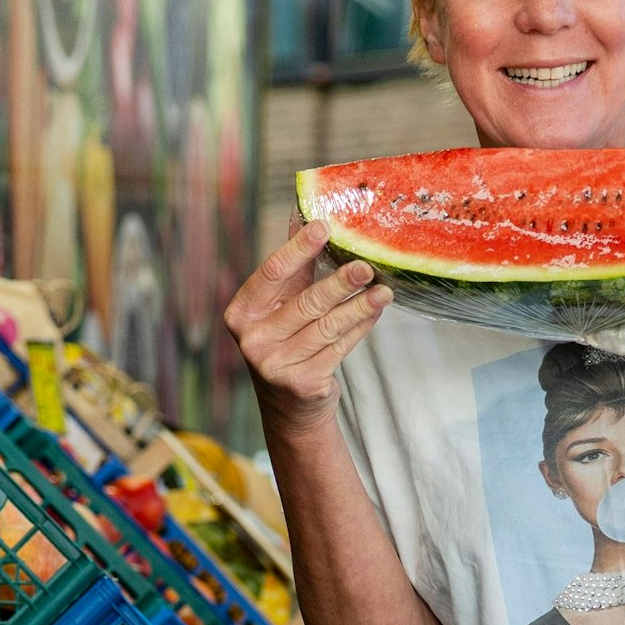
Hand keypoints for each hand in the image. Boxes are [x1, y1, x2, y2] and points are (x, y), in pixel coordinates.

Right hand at [224, 218, 392, 434]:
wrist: (289, 407)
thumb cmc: (286, 343)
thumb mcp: (278, 307)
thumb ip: (292, 268)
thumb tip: (304, 217)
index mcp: (242, 313)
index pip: (271, 273)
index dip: (299, 249)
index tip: (324, 227)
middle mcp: (252, 340)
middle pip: (305, 303)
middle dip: (340, 282)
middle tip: (366, 265)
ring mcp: (275, 365)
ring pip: (327, 327)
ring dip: (359, 307)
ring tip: (383, 290)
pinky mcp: (302, 384)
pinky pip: (339, 348)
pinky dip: (360, 328)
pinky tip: (375, 312)